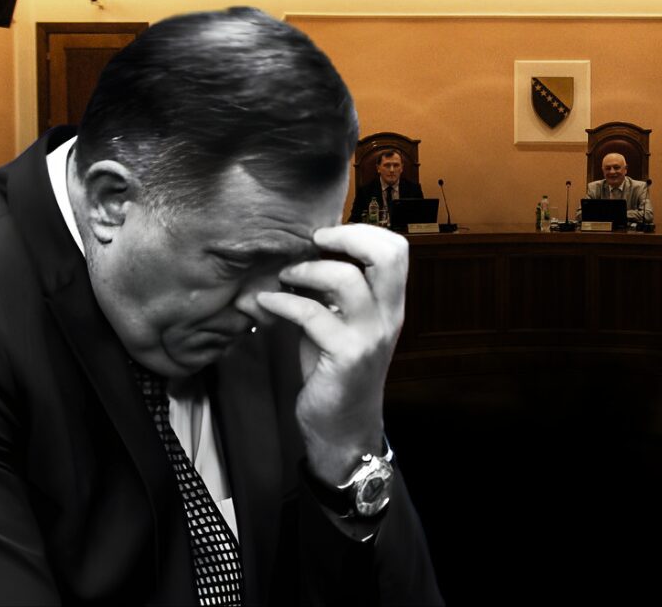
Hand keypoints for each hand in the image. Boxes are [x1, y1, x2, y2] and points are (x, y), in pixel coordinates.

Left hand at [256, 224, 407, 483]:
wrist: (342, 429)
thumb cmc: (334, 373)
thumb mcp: (338, 325)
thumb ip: (330, 294)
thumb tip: (299, 255)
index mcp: (390, 304)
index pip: (397, 250)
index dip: (362, 232)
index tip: (327, 237)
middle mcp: (388, 316)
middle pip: (388, 255)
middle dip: (348, 236)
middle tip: (314, 241)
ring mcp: (370, 336)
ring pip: (347, 279)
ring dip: (307, 269)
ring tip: (284, 275)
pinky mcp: (346, 356)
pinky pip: (313, 314)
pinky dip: (283, 301)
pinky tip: (264, 302)